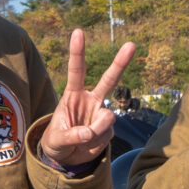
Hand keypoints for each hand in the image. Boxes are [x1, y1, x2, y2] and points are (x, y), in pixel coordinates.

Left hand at [41, 29, 135, 166]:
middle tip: (131, 45)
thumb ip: (70, 136)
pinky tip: (89, 143)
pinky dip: (97, 141)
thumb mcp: (56, 140)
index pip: (77, 70)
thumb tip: (88, 133)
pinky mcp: (109, 127)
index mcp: (73, 94)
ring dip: (97, 131)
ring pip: (108, 117)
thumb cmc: (56, 142)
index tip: (78, 32)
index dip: (77, 52)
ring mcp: (101, 112)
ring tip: (84, 139)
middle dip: (120, 62)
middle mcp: (91, 99)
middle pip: (109, 79)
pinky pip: (107, 133)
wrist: (67, 157)